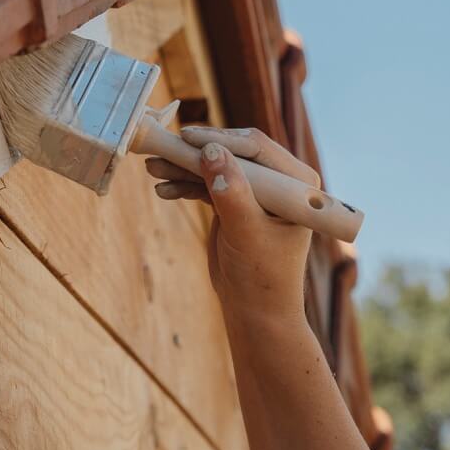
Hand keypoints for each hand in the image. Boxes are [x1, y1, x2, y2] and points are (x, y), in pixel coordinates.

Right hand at [145, 127, 316, 324]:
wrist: (253, 311)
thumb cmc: (261, 276)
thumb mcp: (246, 232)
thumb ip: (231, 193)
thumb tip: (211, 152)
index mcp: (296, 182)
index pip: (256, 148)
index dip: (221, 140)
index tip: (187, 138)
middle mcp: (278, 180)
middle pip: (232, 153)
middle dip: (197, 153)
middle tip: (163, 148)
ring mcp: (255, 190)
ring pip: (215, 167)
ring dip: (185, 168)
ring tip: (153, 168)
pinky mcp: (234, 201)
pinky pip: (207, 185)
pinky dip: (186, 186)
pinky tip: (163, 189)